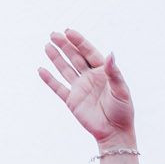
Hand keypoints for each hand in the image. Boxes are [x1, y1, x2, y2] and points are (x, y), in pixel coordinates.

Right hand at [38, 29, 133, 148]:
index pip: (88, 52)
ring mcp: (79, 88)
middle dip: (65, 45)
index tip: (68, 31)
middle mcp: (90, 77)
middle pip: (74, 57)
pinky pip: (58, 88)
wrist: (114, 132)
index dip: (79, 42)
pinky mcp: (71, 101)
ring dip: (56, 58)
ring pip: (65, 69)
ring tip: (47, 45)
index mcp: (103, 71)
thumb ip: (113, 73)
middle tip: (54, 34)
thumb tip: (110, 54)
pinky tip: (41, 70)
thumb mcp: (121, 90)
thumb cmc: (123, 110)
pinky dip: (49, 79)